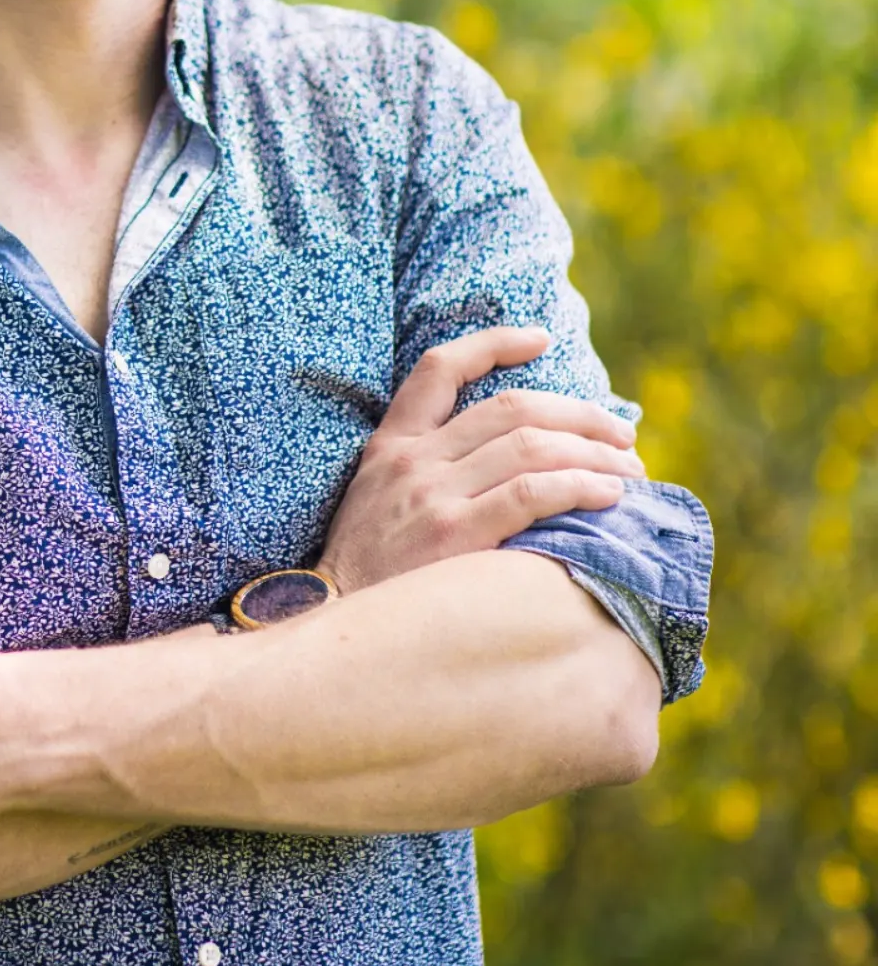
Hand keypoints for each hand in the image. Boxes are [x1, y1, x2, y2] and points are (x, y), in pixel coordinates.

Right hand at [319, 327, 642, 596]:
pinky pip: (531, 495)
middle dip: (581, 414)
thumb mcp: (378, 504)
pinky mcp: (453, 535)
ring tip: (629, 471)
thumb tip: (513, 458)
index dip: (494, 342)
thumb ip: (428, 474)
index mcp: (391, 445)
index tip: (541, 338)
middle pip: (512, 407)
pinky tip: (608, 497)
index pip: (440, 367)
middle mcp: (412, 460)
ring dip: (593, 454)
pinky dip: (579, 487)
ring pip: (530, 447)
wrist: (336, 627)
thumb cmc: (372, 578)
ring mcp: (432, 496)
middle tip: (623, 435)